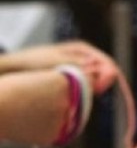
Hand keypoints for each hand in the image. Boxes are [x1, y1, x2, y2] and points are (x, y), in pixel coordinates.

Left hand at [0, 41, 118, 92]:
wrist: (17, 68)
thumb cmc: (35, 62)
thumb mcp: (59, 63)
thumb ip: (81, 68)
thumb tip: (102, 71)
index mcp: (83, 49)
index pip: (107, 62)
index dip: (108, 76)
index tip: (101, 88)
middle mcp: (83, 57)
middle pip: (104, 72)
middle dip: (102, 84)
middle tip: (94, 94)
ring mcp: (79, 68)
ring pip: (96, 81)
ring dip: (93, 90)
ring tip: (84, 96)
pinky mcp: (74, 79)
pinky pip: (87, 87)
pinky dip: (86, 93)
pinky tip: (78, 98)